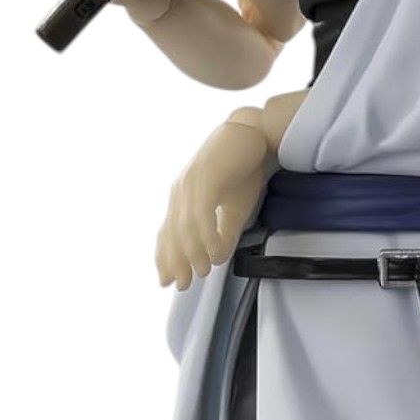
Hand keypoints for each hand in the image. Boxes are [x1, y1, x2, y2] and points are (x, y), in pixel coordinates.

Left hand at [156, 120, 271, 290]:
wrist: (254, 135)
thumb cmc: (243, 168)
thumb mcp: (235, 207)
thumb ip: (224, 232)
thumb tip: (217, 257)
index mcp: (183, 197)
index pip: (167, 232)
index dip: (165, 258)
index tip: (168, 281)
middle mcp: (180, 191)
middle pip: (171, 233)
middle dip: (176, 262)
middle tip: (184, 285)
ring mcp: (190, 184)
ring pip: (185, 228)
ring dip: (194, 253)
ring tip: (204, 270)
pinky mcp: (205, 179)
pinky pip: (202, 215)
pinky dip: (208, 237)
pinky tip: (216, 253)